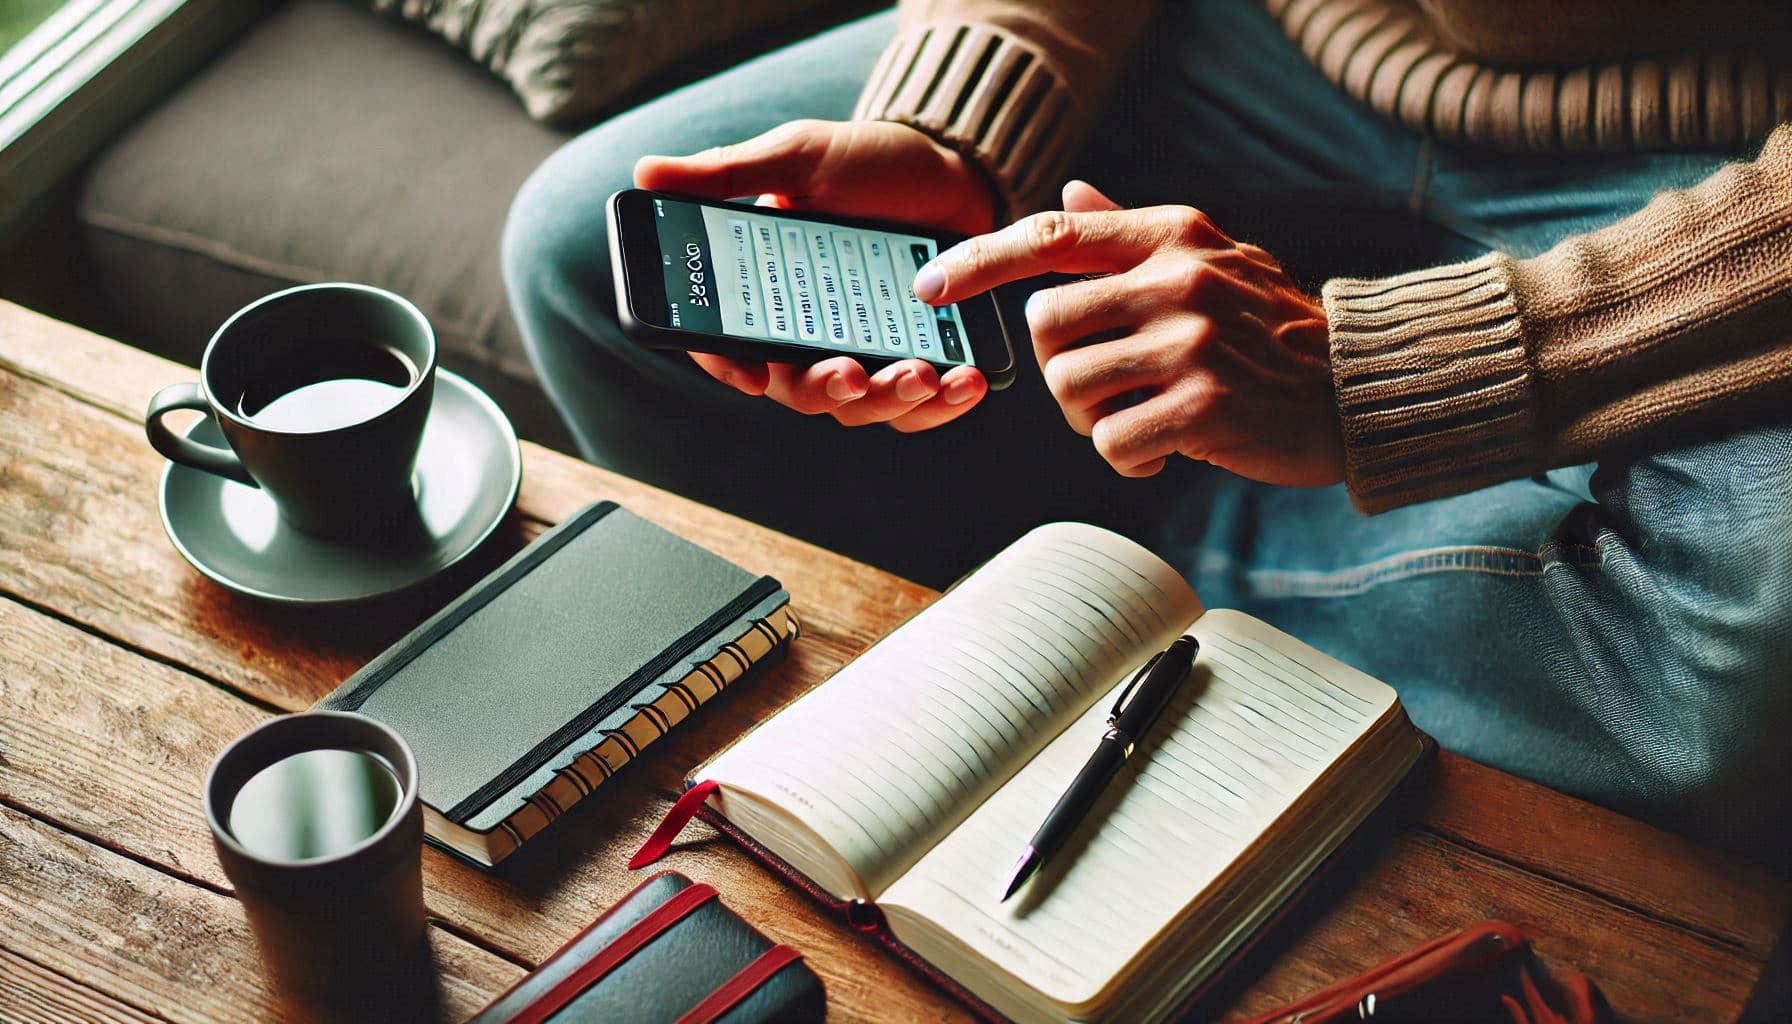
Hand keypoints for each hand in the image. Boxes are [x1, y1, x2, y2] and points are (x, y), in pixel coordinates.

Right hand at [635, 119, 994, 430]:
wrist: (956, 169)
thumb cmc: (870, 161)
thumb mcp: (797, 157)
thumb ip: (727, 173)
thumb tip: (645, 174)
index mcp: (765, 288)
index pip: (726, 342)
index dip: (728, 366)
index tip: (754, 376)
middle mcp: (806, 330)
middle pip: (796, 389)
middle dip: (826, 389)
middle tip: (855, 373)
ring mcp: (862, 350)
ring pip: (858, 406)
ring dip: (890, 400)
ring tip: (927, 372)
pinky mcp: (915, 360)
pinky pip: (918, 409)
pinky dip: (941, 405)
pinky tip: (964, 381)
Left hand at [913, 181, 1342, 484]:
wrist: (1361, 385)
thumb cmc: (1276, 328)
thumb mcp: (1213, 258)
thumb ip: (1133, 229)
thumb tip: (1072, 189)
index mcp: (1170, 238)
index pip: (1052, 234)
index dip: (980, 260)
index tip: (932, 286)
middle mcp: (1176, 280)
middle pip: (1045, 325)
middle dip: (1056, 371)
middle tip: (1101, 393)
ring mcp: (1191, 342)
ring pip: (1070, 390)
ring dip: (1090, 422)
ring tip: (1136, 422)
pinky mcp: (1205, 405)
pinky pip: (1113, 443)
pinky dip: (1127, 460)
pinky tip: (1166, 453)